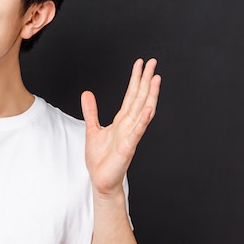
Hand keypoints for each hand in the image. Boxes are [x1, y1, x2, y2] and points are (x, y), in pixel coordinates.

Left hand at [81, 58, 160, 197]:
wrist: (101, 180)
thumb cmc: (100, 158)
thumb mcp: (92, 129)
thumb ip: (91, 111)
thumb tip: (87, 93)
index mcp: (122, 121)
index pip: (131, 95)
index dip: (136, 79)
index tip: (141, 64)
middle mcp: (129, 125)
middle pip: (140, 98)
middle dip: (146, 80)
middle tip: (153, 62)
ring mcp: (131, 134)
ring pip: (143, 110)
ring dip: (150, 95)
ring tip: (156, 79)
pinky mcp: (128, 146)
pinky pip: (138, 130)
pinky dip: (144, 119)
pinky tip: (150, 107)